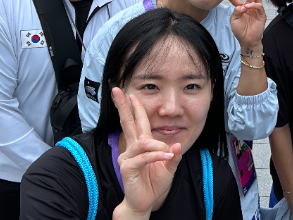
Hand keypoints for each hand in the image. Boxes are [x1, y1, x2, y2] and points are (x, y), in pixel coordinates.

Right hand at [112, 88, 182, 218]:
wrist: (145, 202)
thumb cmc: (154, 184)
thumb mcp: (168, 168)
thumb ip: (173, 157)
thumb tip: (175, 146)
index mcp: (140, 145)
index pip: (136, 123)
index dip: (133, 108)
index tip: (129, 94)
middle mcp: (132, 149)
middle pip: (127, 123)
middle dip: (123, 106)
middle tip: (117, 90)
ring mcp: (128, 158)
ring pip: (142, 143)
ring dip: (157, 146)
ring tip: (166, 153)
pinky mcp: (127, 168)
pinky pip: (143, 158)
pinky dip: (155, 156)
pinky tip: (164, 158)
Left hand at [220, 0, 266, 47]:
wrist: (247, 40)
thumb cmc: (240, 31)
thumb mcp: (233, 20)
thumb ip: (236, 11)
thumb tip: (242, 6)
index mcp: (240, 6)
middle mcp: (249, 5)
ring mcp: (256, 9)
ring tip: (247, 6)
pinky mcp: (261, 14)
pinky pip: (259, 5)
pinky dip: (253, 5)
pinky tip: (249, 8)